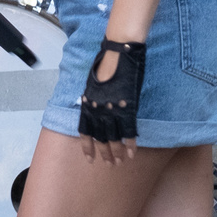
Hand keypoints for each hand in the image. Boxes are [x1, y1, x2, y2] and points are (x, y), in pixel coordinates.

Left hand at [77, 41, 145, 161]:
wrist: (118, 52)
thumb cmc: (106, 64)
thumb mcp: (93, 84)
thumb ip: (93, 100)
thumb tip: (94, 109)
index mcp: (88, 104)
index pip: (84, 131)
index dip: (87, 147)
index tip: (90, 159)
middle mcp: (97, 110)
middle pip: (100, 138)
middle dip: (104, 153)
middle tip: (109, 164)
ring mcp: (112, 110)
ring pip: (114, 138)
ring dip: (117, 152)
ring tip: (121, 162)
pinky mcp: (127, 107)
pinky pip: (128, 130)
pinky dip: (130, 143)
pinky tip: (132, 152)